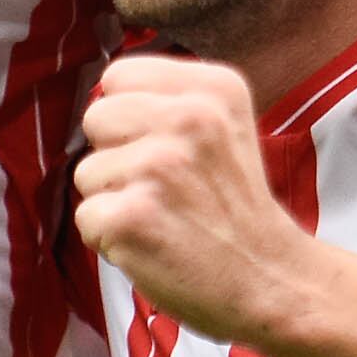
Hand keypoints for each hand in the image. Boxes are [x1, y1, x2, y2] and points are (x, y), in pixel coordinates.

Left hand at [73, 54, 313, 342]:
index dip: (127, 116)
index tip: (162, 147)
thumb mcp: (227, 126)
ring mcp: (159, 167)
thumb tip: (101, 98)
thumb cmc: (235, 208)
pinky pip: (86, 217)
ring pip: (87, 172)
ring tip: (163, 217)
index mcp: (213, 87)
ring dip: (114, 201)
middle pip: (96, 118)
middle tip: (163, 188)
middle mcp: (189, 118)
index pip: (118, 76)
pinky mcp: (133, 216)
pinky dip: (109, 240)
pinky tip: (152, 244)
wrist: (271, 279)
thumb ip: (169, 101)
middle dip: (115, 155)